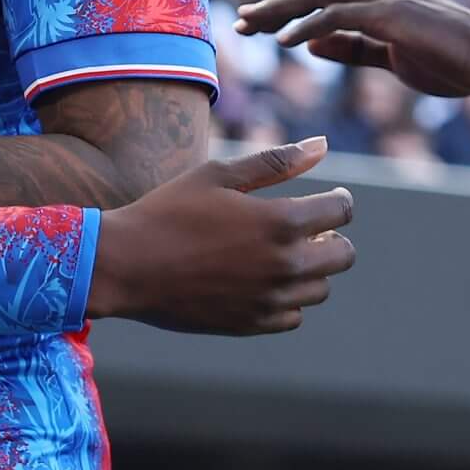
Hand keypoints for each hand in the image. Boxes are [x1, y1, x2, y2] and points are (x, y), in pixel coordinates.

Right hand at [90, 139, 355, 333]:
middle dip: (333, 237)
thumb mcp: (218, 175)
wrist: (125, 266)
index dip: (338, 200)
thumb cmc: (168, 211)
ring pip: (320, 288)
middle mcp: (284, 265)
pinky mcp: (252, 324)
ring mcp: (269, 300)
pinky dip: (287, 299)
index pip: (340, 212)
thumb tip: (322, 144)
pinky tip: (262, 281)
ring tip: (280, 253)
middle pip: (343, 256)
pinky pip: (293, 316)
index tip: (329, 197)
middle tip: (310, 228)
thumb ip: (275, 162)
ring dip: (310, 269)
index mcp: (280, 221)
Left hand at [234, 0, 469, 97]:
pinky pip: (339, 15)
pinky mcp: (394, 14)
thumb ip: (352, 48)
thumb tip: (311, 45)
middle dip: (270, 4)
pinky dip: (308, 25)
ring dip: (279, 10)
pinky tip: (285, 42)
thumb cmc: (452, 58)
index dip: (281, 4)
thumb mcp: (390, 54)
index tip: (252, 23)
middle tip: (240, 23)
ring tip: (250, 28)